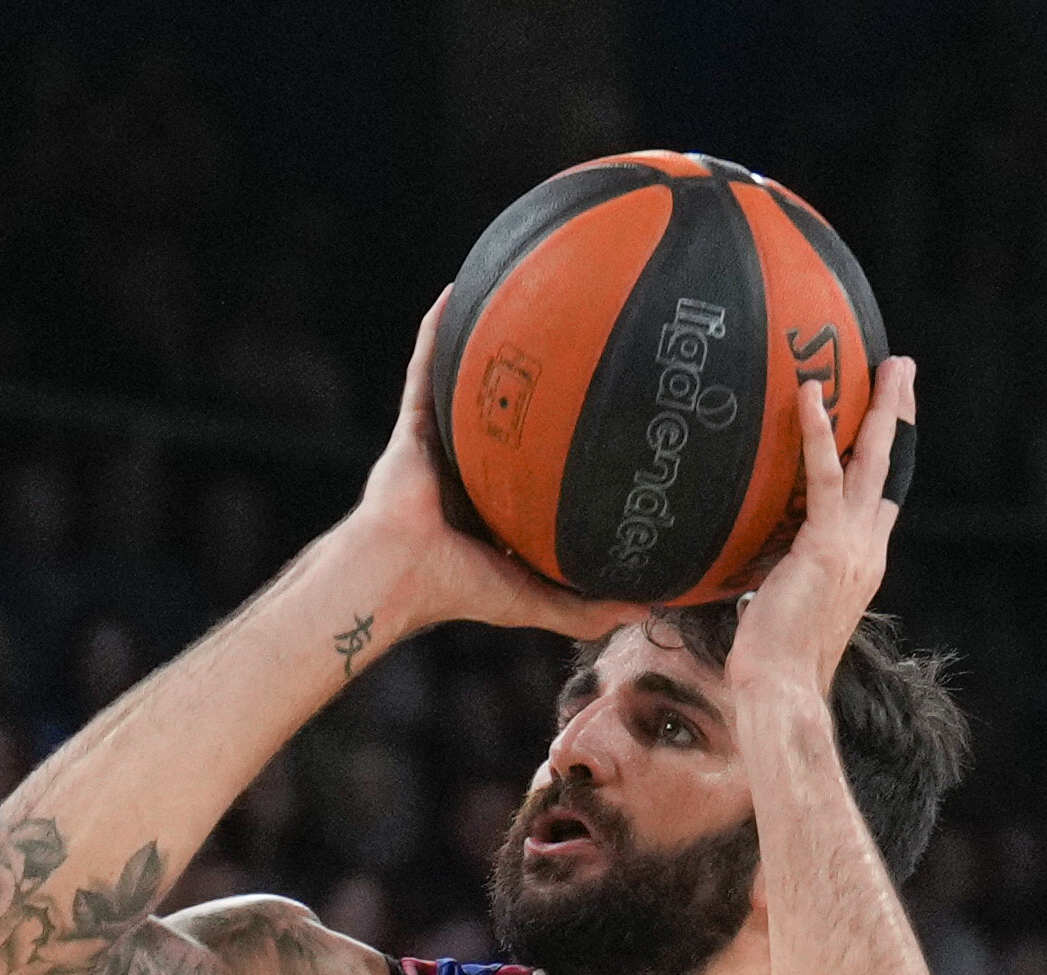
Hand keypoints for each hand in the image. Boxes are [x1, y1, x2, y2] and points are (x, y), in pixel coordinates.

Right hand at [346, 286, 644, 642]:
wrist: (399, 572)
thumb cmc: (457, 588)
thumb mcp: (535, 598)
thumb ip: (586, 605)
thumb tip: (648, 610)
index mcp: (494, 505)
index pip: (535, 467)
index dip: (566, 442)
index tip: (608, 416)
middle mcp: (469, 469)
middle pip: (508, 416)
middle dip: (535, 383)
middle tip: (580, 344)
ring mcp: (440, 443)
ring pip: (468, 383)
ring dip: (484, 345)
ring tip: (519, 298)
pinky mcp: (414, 425)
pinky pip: (424, 367)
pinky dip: (436, 330)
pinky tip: (455, 291)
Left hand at [729, 356, 915, 694]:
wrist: (781, 690)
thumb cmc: (772, 661)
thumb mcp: (784, 606)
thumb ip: (784, 575)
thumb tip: (759, 564)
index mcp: (861, 565)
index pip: (881, 499)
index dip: (886, 459)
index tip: (888, 423)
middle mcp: (867, 552)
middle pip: (892, 470)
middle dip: (899, 417)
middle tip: (902, 370)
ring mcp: (852, 547)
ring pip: (873, 463)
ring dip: (883, 410)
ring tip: (887, 365)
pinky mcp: (825, 546)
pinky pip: (825, 477)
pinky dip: (818, 435)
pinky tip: (811, 397)